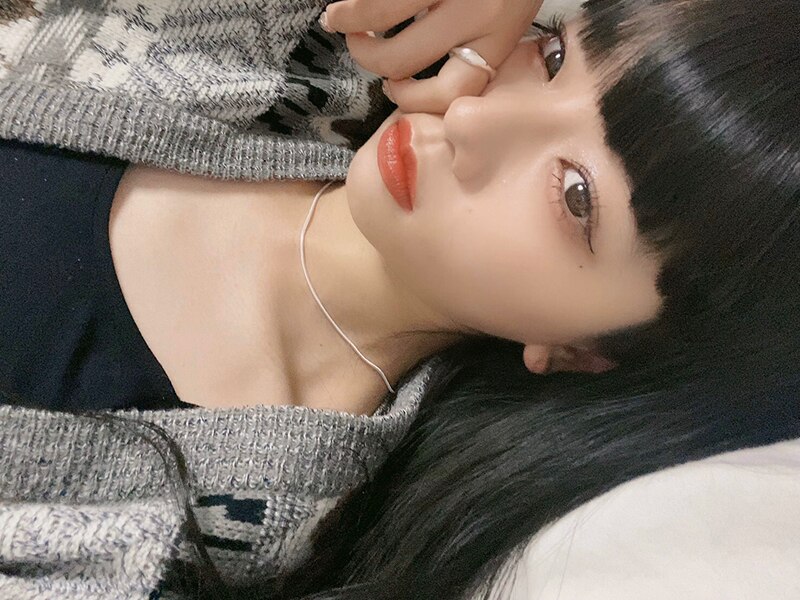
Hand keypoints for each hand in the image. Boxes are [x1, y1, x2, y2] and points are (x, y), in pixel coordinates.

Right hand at [321, 0, 544, 112]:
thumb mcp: (509, 10)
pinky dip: (360, 1)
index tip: (394, 88)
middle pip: (402, 59)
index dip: (412, 100)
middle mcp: (478, 13)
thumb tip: (416, 67)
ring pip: (380, 14)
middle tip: (357, 43)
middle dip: (367, 56)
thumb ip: (477, 38)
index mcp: (498, 37)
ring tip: (340, 16)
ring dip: (349, 19)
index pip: (451, 92)